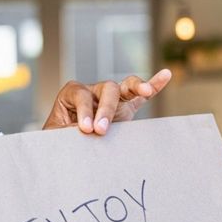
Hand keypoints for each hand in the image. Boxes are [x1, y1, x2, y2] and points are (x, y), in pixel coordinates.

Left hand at [43, 69, 171, 134]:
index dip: (85, 111)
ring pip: (125, 87)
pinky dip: (154, 85)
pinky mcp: (126, 108)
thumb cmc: (59, 140)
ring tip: (145, 91)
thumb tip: (79, 138)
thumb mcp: (56, 137)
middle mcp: (94, 91)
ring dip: (136, 87)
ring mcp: (112, 98)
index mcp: (72, 94)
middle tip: (101, 130)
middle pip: (106, 89)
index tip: (86, 130)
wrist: (67, 147)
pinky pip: (140, 95)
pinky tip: (165, 74)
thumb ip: (66, 134)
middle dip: (106, 109)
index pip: (81, 95)